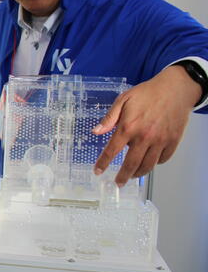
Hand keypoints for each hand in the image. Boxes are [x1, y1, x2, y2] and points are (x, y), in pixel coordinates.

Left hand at [92, 65, 199, 185]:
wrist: (175, 89)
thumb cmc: (148, 93)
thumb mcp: (123, 100)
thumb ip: (109, 118)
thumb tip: (96, 131)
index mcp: (128, 126)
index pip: (112, 150)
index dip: (103, 163)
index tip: (98, 171)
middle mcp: (144, 137)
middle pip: (130, 164)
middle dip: (122, 176)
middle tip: (118, 182)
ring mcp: (160, 140)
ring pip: (147, 165)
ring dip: (138, 173)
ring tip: (132, 176)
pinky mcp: (172, 141)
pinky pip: (163, 159)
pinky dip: (155, 163)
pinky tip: (149, 162)